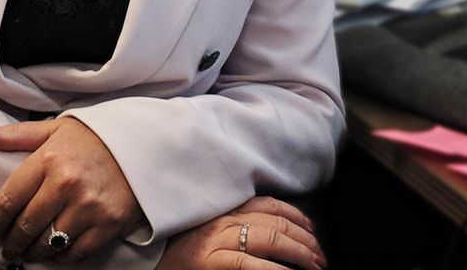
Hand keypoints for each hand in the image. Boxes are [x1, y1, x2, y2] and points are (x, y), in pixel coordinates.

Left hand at [0, 116, 143, 263]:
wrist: (143, 143)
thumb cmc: (94, 136)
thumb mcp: (54, 129)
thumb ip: (16, 135)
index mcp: (49, 157)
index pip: (10, 198)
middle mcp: (67, 183)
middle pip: (26, 226)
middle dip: (11, 242)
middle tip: (7, 248)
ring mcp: (88, 206)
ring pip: (48, 243)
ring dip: (34, 252)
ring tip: (28, 251)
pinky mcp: (108, 224)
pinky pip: (75, 252)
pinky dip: (61, 257)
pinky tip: (55, 252)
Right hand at [157, 197, 325, 269]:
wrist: (146, 264)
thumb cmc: (177, 253)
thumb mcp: (206, 229)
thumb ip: (232, 223)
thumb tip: (271, 229)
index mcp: (221, 208)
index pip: (268, 203)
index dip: (295, 216)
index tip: (311, 228)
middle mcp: (221, 218)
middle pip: (275, 220)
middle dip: (305, 238)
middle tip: (320, 255)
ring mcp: (216, 240)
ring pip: (270, 237)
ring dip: (300, 252)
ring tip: (315, 265)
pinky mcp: (212, 263)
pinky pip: (252, 265)